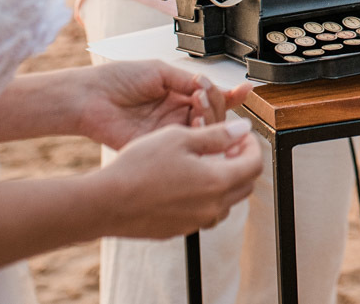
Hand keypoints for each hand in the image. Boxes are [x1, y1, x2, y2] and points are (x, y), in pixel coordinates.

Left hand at [76, 61, 252, 150]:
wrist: (89, 98)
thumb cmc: (117, 80)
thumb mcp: (160, 72)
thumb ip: (187, 81)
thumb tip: (211, 86)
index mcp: (178, 95)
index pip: (212, 99)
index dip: (230, 96)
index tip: (246, 90)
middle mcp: (177, 115)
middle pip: (214, 116)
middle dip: (217, 104)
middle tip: (203, 94)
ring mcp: (170, 132)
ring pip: (205, 131)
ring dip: (210, 117)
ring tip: (199, 103)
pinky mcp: (160, 147)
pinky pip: (188, 145)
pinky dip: (198, 134)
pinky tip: (198, 122)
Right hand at [96, 121, 262, 238]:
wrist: (105, 203)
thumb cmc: (138, 168)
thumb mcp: (180, 138)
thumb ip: (217, 135)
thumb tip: (242, 129)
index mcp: (217, 181)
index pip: (254, 164)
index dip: (251, 145)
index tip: (240, 135)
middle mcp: (212, 207)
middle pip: (245, 185)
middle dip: (241, 162)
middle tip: (226, 146)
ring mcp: (196, 221)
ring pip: (227, 201)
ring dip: (225, 181)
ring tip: (204, 162)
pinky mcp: (180, 230)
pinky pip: (205, 213)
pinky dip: (206, 196)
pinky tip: (185, 181)